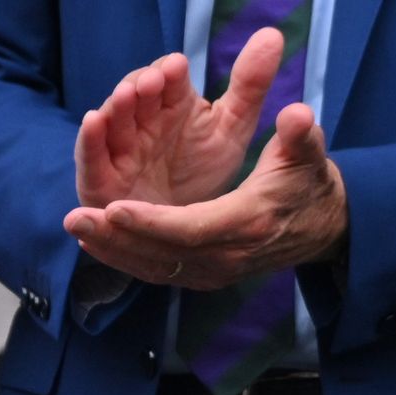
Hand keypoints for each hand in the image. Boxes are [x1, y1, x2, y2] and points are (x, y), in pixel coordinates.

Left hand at [65, 103, 346, 289]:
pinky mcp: (201, 277)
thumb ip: (300, 136)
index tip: (113, 207)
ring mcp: (212, 273)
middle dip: (114, 237)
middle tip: (74, 218)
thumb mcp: (310, 156)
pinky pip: (156, 272)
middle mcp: (226, 257)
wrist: (321, 229)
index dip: (150, 222)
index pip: (190, 229)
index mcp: (248, 224)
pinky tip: (93, 243)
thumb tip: (296, 115)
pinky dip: (123, 259)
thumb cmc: (309, 184)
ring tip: (74, 227)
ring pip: (152, 266)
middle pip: (161, 252)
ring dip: (110, 250)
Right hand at [71, 32, 283, 211]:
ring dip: (116, 106)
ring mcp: (117, 150)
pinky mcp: (99, 179)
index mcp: (170, 106)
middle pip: (135, 96)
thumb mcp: (232, 128)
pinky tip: (93, 121)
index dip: (169, 72)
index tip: (178, 67)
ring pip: (111, 122)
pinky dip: (88, 138)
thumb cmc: (203, 173)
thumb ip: (249, 85)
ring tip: (126, 95)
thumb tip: (271, 35)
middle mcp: (140, 123)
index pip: (165, 79)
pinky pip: (89, 157)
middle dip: (141, 85)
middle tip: (154, 81)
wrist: (185, 229)